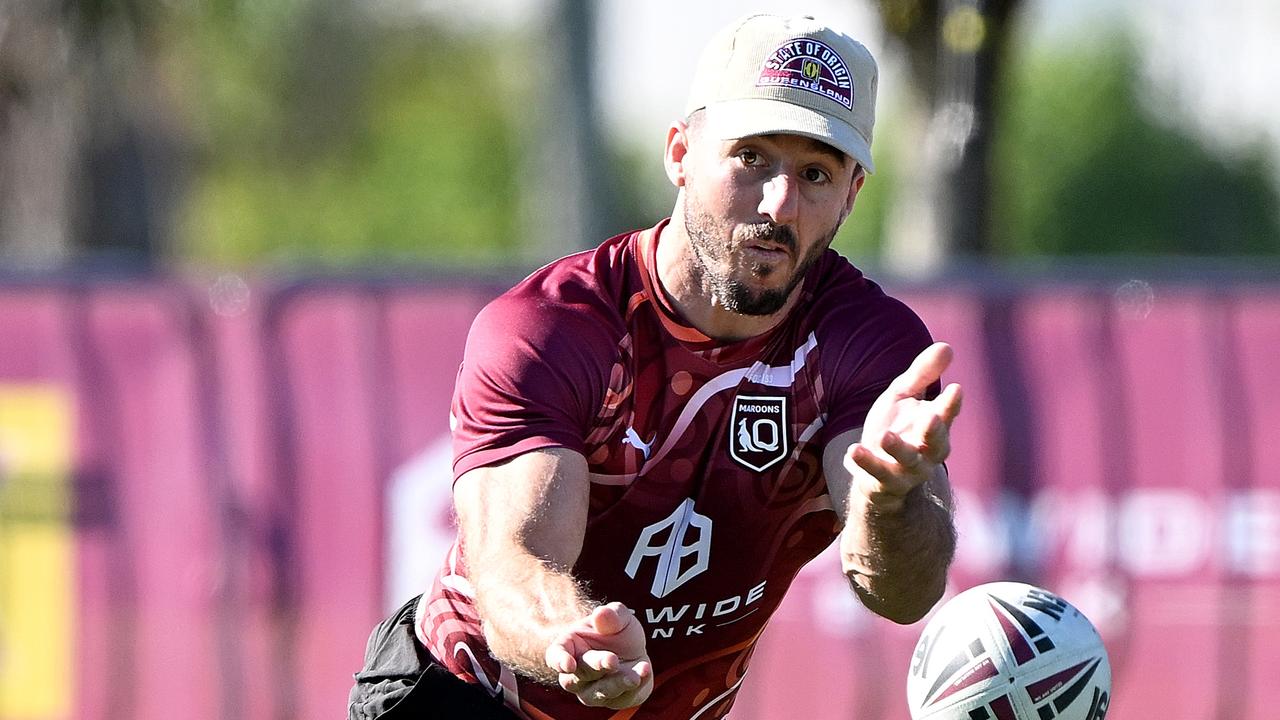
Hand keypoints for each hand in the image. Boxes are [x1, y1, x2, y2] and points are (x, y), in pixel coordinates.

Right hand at [545, 602, 653, 708]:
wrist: (634, 649)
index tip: (568, 664)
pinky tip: (644, 671)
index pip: (555, 656)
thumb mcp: (618, 616)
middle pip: (579, 676)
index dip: (559, 661)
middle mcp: (575, 674)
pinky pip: (621, 698)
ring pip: (599, 693)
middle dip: (597, 666)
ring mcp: (591, 691)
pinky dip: (635, 686)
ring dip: (617, 683)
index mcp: (569, 647)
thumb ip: (611, 614)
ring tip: (634, 675)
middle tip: (613, 660)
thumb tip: (601, 614)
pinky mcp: (612, 701)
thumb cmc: (616, 630)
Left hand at [847, 342, 962, 511]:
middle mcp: (927, 451)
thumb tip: (947, 346)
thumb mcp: (904, 396)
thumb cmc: (896, 427)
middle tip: (932, 418)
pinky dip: (866, 463)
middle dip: (935, 431)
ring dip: (898, 448)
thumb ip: (923, 374)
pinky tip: (853, 451)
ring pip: (908, 460)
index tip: (955, 388)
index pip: (946, 414)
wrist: (875, 471)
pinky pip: (877, 474)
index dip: (951, 404)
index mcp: (934, 427)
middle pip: (936, 443)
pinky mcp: (884, 482)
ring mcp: (907, 469)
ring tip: (885, 435)